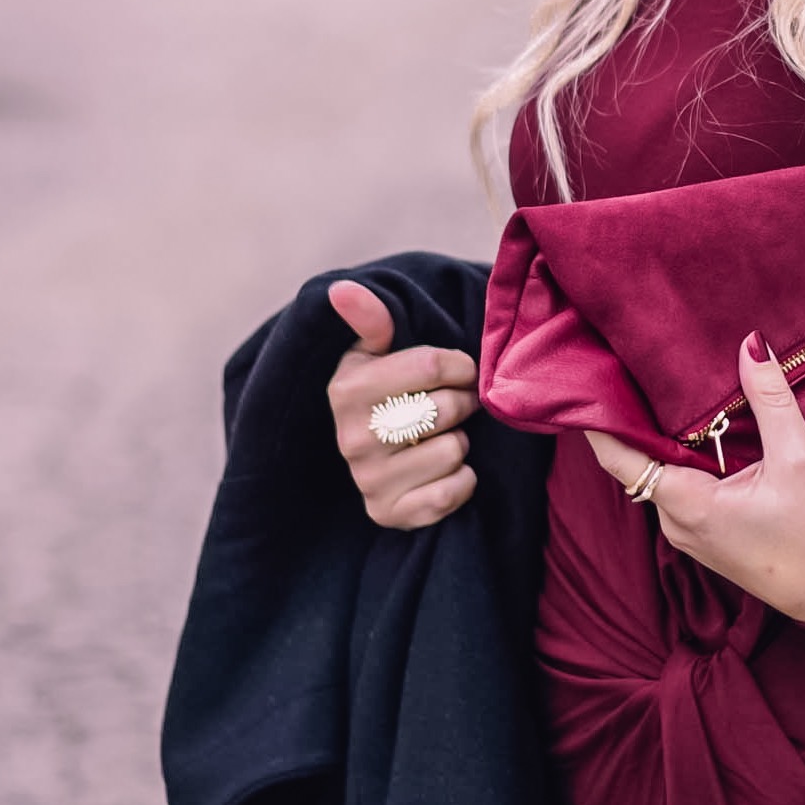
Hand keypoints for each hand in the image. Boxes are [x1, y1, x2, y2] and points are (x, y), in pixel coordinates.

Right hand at [326, 280, 479, 529]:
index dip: (460, 365)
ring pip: (453, 451)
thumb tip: (342, 289)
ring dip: (460, 442)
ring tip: (439, 436)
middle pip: (447, 408)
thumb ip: (371, 319)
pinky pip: (453, 492)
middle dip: (463, 402)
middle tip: (453, 405)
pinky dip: (462, 480)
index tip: (457, 370)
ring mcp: (368, 480)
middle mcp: (351, 438)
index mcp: (347, 389)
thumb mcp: (375, 352)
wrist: (377, 456)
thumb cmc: (387, 392)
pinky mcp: (389, 514)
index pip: (435, 365)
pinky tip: (441, 470)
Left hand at [584, 332, 804, 621]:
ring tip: (661, 387)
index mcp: (689, 505)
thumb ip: (771, 399)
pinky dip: (683, 457)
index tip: (594, 379)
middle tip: (630, 366)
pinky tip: (699, 430)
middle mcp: (676, 522)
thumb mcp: (798, 459)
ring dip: (664, 437)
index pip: (621, 460)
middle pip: (639, 462)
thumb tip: (751, 344)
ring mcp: (687, 532)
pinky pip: (680, 487)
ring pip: (661, 474)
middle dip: (635, 417)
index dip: (601, 421)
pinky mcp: (703, 534)